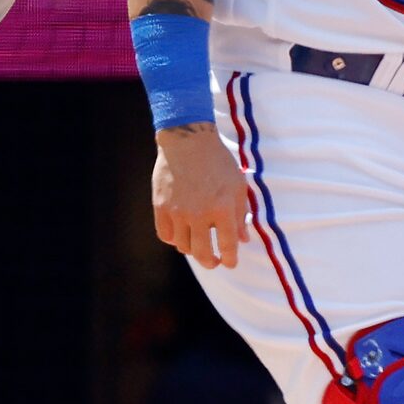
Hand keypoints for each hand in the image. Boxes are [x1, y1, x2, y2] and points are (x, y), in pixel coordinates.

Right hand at [151, 124, 249, 268]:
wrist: (188, 141)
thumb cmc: (217, 161)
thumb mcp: (237, 185)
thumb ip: (241, 213)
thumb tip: (242, 239)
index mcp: (222, 208)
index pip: (227, 245)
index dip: (230, 259)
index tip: (230, 263)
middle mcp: (199, 214)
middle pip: (202, 253)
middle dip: (211, 262)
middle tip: (214, 262)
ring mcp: (177, 212)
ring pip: (183, 246)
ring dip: (192, 249)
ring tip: (198, 244)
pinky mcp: (161, 207)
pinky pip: (166, 235)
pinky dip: (174, 239)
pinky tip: (181, 235)